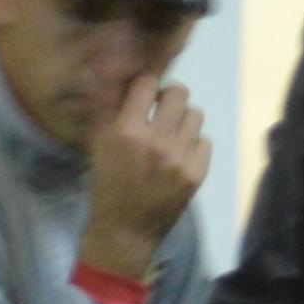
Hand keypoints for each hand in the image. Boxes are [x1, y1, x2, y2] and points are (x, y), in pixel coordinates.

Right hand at [79, 85, 212, 283]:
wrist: (125, 231)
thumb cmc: (106, 184)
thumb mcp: (98, 145)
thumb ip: (108, 108)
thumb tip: (117, 72)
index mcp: (126, 132)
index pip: (147, 83)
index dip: (145, 87)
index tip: (142, 97)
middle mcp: (156, 141)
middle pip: (179, 92)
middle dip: (168, 98)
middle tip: (160, 113)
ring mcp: (180, 158)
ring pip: (195, 114)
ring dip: (182, 121)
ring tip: (171, 136)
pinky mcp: (196, 173)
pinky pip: (205, 140)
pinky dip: (193, 145)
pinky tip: (179, 157)